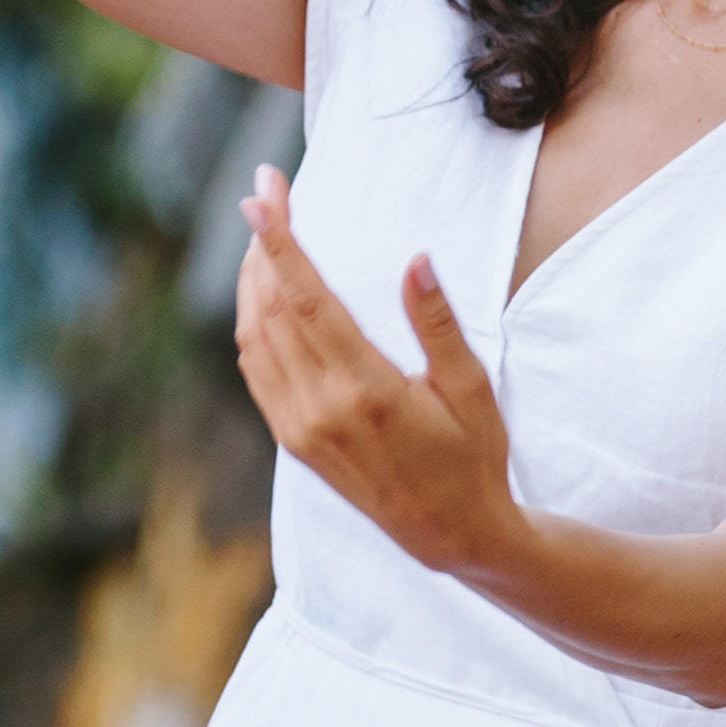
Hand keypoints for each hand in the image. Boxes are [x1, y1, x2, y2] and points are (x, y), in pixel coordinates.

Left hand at [230, 164, 530, 583]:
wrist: (452, 532)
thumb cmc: (474, 456)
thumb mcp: (471, 389)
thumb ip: (438, 323)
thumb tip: (416, 260)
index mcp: (367, 390)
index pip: (306, 300)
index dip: (279, 244)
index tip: (260, 197)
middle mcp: (322, 408)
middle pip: (271, 308)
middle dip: (263, 244)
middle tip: (265, 194)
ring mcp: (300, 428)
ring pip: (254, 336)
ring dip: (251, 280)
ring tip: (264, 234)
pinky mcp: (292, 441)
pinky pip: (256, 370)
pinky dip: (252, 323)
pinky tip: (263, 295)